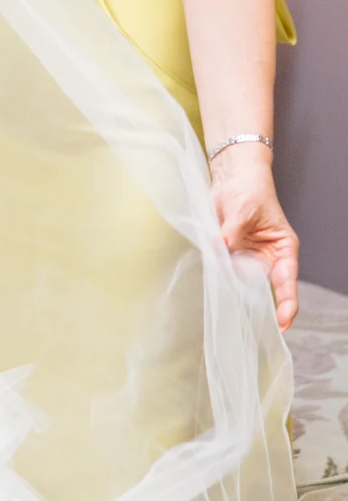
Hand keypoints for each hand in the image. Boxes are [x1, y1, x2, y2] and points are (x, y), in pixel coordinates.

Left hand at [211, 150, 298, 331]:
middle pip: (264, 287)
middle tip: (245, 312)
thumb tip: (223, 247)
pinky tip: (213, 273)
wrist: (232, 177)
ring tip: (225, 286)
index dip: (287, 304)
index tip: (283, 323)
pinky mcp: (231, 253)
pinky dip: (219, 272)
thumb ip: (233, 232)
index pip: (288, 281)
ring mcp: (249, 256)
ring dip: (232, 285)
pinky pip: (225, 269)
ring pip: (242, 281)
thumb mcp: (244, 211)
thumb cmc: (250, 190)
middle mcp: (268, 257)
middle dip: (255, 300)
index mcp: (283, 249)